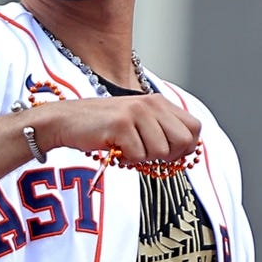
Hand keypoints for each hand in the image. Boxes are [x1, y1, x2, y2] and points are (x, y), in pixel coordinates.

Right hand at [33, 94, 201, 163]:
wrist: (67, 121)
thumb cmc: (103, 126)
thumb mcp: (139, 122)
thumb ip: (162, 130)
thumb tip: (188, 150)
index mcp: (159, 102)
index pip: (195, 128)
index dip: (186, 146)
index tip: (168, 153)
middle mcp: (151, 103)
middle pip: (184, 141)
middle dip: (168, 156)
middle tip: (146, 153)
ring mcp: (137, 112)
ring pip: (161, 152)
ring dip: (143, 158)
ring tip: (126, 147)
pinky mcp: (121, 124)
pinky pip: (138, 156)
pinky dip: (126, 159)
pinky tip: (114, 148)